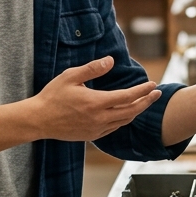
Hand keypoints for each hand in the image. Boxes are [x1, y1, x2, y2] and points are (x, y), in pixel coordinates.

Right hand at [29, 56, 160, 140]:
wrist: (38, 120)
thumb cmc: (53, 96)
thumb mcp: (71, 76)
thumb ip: (92, 68)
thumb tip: (111, 60)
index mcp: (96, 102)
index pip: (127, 97)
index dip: (142, 91)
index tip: (153, 84)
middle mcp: (100, 118)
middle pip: (131, 111)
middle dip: (146, 102)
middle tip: (157, 93)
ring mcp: (96, 129)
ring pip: (124, 121)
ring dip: (136, 111)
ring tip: (144, 102)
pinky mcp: (92, 136)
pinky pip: (114, 128)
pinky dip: (123, 120)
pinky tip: (126, 113)